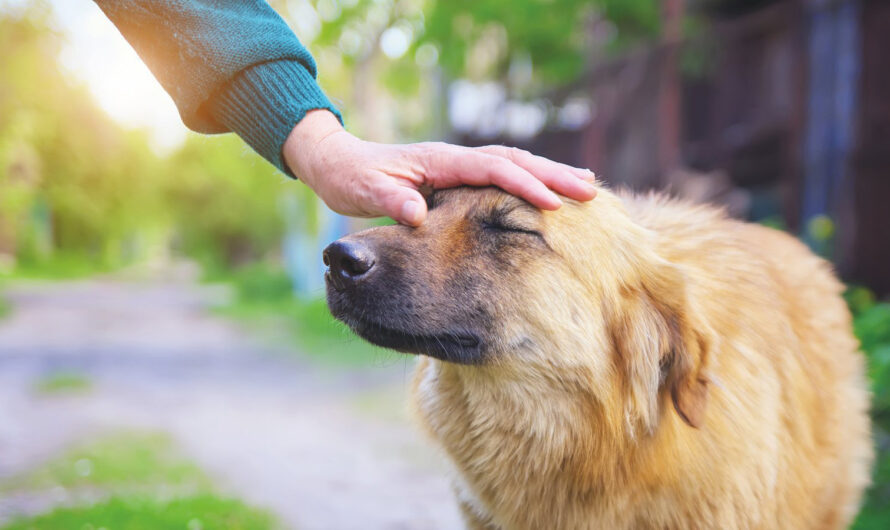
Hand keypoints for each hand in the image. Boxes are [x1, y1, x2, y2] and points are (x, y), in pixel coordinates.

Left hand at [283, 110, 596, 225]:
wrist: (338, 163)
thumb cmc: (351, 179)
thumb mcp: (364, 192)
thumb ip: (390, 202)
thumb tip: (416, 213)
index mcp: (439, 162)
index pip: (492, 169)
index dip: (524, 184)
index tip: (554, 203)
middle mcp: (454, 158)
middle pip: (514, 160)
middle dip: (553, 175)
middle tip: (591, 190)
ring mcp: (457, 165)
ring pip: (513, 164)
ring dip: (548, 173)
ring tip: (585, 185)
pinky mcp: (457, 176)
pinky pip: (501, 174)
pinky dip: (529, 179)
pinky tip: (546, 191)